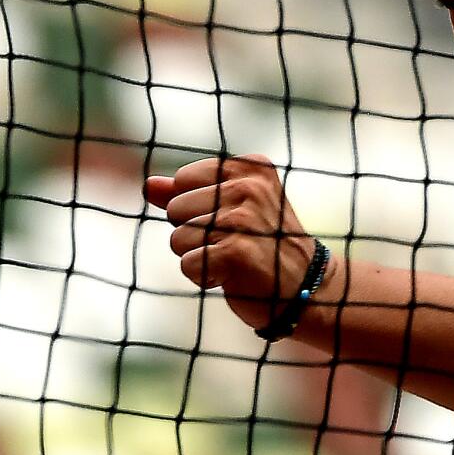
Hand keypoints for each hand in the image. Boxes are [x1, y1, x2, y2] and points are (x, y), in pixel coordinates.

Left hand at [144, 154, 324, 332]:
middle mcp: (249, 187)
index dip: (196, 206)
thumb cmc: (262, 244)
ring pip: (178, 238)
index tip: (231, 220)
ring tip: (233, 259)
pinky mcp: (235, 252)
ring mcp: (243, 219)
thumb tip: (148, 184)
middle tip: (233, 243)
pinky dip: (203, 277)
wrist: (304, 287)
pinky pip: (187, 264)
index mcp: (251, 168)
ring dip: (198, 257)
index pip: (183, 179)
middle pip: (176, 209)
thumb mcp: (231, 209)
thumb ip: (188, 193)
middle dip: (194, 233)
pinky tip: (232, 276)